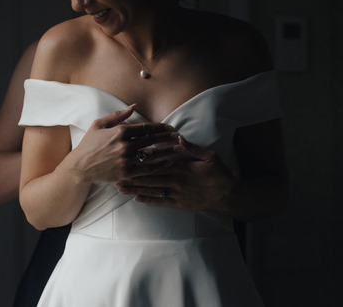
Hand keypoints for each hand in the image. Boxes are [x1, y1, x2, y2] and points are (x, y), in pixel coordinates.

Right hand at [69, 105, 179, 182]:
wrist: (79, 167)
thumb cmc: (88, 145)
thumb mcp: (99, 125)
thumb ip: (117, 115)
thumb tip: (134, 106)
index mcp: (120, 132)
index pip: (146, 128)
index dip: (160, 127)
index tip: (170, 127)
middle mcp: (125, 145)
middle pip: (152, 140)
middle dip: (167, 138)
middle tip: (179, 137)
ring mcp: (126, 160)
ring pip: (152, 155)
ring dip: (166, 151)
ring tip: (178, 149)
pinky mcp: (126, 173)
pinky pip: (147, 169)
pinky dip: (159, 166)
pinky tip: (168, 163)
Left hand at [115, 136, 237, 211]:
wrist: (227, 195)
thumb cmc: (219, 173)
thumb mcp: (209, 156)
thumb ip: (192, 148)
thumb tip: (178, 138)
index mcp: (181, 167)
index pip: (157, 163)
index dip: (141, 162)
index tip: (127, 159)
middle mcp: (176, 181)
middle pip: (149, 178)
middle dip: (131, 177)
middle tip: (115, 176)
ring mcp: (176, 193)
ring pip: (152, 190)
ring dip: (135, 189)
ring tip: (121, 188)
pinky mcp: (179, 203)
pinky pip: (161, 202)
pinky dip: (148, 200)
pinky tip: (136, 199)